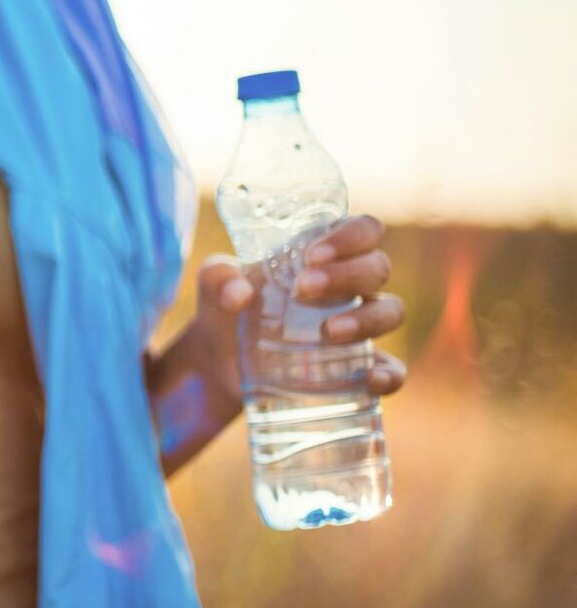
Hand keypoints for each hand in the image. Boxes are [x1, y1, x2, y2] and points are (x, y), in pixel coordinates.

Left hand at [194, 213, 409, 400]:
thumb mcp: (213, 285)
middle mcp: (350, 286)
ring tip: (328, 331)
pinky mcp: (357, 368)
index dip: (351, 236)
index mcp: (324, 254)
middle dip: (346, 275)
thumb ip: (218, 278)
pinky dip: (390, 374)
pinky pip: (393, 369)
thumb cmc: (225, 307)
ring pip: (391, 312)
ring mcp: (359, 327)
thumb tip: (239, 295)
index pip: (364, 229)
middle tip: (302, 288)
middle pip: (377, 268)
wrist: (218, 361)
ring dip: (368, 318)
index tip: (312, 255)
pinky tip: (371, 378)